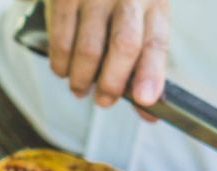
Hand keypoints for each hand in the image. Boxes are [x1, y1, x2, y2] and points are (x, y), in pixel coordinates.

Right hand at [46, 0, 169, 111]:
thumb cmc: (119, 9)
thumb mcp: (140, 28)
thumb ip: (144, 69)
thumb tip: (148, 114)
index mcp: (154, 6)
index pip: (155, 44)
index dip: (150, 74)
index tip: (143, 99)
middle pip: (124, 45)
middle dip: (112, 83)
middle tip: (103, 101)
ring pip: (89, 49)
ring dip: (82, 79)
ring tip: (80, 88)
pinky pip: (61, 40)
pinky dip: (61, 64)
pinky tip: (64, 69)